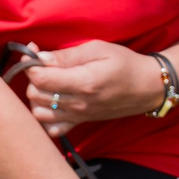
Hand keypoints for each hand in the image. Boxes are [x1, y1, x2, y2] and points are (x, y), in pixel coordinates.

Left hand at [15, 41, 167, 137]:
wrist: (147, 87)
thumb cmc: (125, 64)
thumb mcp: (99, 49)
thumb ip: (68, 55)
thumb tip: (39, 57)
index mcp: (83, 83)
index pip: (40, 78)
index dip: (31, 63)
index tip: (35, 51)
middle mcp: (78, 103)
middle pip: (35, 95)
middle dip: (33, 78)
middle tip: (44, 65)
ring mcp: (78, 116)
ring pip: (38, 113)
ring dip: (37, 97)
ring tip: (47, 83)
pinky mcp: (80, 122)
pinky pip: (52, 129)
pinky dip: (46, 119)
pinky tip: (51, 104)